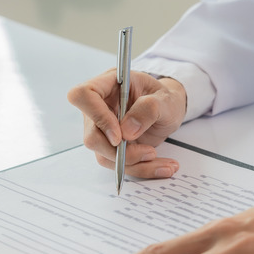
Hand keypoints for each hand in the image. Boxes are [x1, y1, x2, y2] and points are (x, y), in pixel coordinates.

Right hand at [67, 69, 186, 177]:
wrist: (169, 111)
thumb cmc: (164, 99)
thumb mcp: (165, 100)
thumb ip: (148, 109)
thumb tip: (127, 131)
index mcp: (108, 84)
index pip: (84, 95)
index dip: (97, 117)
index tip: (119, 136)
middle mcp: (99, 107)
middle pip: (91, 135)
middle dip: (119, 151)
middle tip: (148, 151)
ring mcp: (102, 129)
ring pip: (104, 155)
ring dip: (134, 163)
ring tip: (159, 158)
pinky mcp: (110, 146)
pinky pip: (117, 165)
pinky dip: (140, 168)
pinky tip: (159, 165)